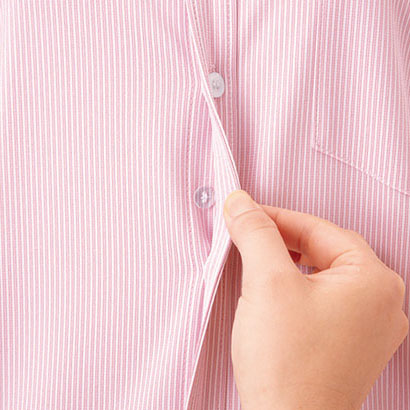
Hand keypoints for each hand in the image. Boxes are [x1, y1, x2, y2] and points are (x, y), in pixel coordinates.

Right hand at [222, 190, 408, 409]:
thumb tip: (241, 203)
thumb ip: (256, 234)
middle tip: (248, 236)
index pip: (318, 229)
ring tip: (256, 261)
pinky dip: (296, 287)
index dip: (276, 217)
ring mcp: (367, 327)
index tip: (245, 213)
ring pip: (321, 273)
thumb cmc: (286, 364)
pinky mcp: (348, 344)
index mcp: (373, 280)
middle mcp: (381, 303)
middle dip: (281, 240)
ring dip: (287, 262)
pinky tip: (273, 293)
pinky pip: (322, 298)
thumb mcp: (267, 282)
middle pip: (323, 249)